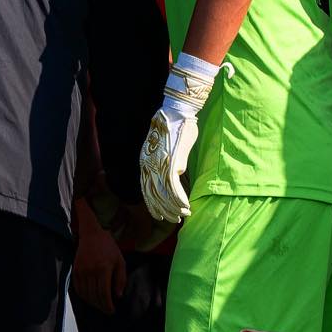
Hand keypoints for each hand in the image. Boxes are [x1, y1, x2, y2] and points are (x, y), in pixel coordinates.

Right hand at [71, 220, 127, 314]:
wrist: (91, 234)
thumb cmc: (109, 248)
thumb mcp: (120, 261)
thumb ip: (121, 279)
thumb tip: (118, 296)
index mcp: (104, 269)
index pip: (104, 293)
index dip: (107, 305)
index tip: (112, 310)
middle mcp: (91, 271)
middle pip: (94, 296)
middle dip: (101, 306)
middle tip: (106, 310)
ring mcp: (81, 271)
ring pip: (85, 294)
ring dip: (92, 303)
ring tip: (99, 305)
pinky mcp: (75, 270)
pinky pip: (78, 289)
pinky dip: (83, 296)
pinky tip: (90, 298)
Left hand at [139, 54, 219, 222]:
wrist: (176, 111)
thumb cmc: (174, 125)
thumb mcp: (167, 145)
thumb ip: (170, 160)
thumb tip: (178, 173)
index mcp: (145, 161)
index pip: (145, 189)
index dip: (152, 203)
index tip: (158, 213)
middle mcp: (148, 166)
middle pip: (153, 195)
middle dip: (163, 210)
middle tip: (173, 219)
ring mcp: (159, 166)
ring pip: (164, 195)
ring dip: (174, 207)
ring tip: (183, 215)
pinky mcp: (171, 164)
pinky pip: (174, 188)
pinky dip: (180, 199)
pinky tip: (186, 206)